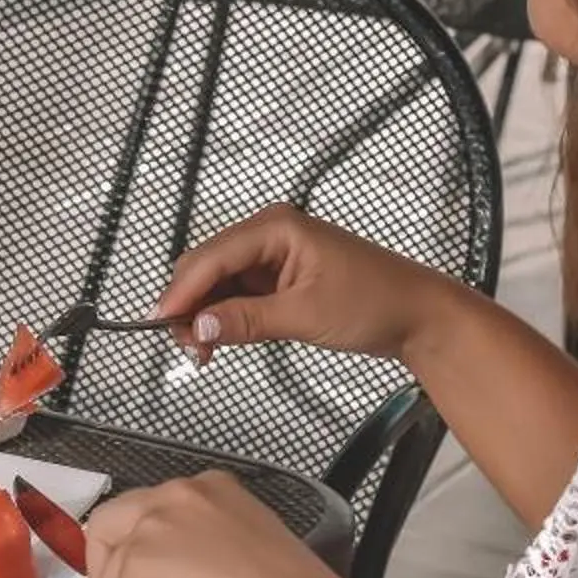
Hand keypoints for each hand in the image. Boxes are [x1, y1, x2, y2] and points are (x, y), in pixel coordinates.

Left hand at [84, 471, 350, 577]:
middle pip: (105, 531)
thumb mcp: (245, 540)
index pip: (142, 512)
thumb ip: (202, 540)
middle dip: (113, 576)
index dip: (143, 553)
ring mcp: (148, 533)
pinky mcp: (136, 576)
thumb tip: (174, 572)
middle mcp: (170, 497)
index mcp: (203, 487)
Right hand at [157, 207, 445, 364]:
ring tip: (201, 350)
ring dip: (203, 315)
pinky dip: (222, 317)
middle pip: (206, 267)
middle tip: (183, 345)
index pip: (210, 257)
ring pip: (216, 284)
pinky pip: (235, 295)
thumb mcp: (305, 315)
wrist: (418, 316)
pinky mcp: (278, 280)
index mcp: (277, 227)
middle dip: (188, 305)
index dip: (180, 291)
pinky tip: (217, 339)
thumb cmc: (379, 300)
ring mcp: (273, 258)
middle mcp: (271, 235)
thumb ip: (247, 320)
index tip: (159, 322)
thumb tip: (200, 326)